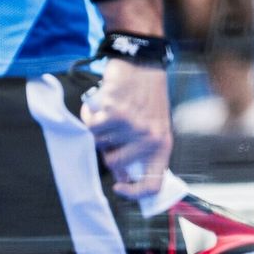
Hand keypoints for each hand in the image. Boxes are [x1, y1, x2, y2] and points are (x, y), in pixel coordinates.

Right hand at [81, 58, 172, 198]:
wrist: (143, 59)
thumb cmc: (147, 94)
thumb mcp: (154, 124)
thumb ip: (140, 151)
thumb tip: (122, 177)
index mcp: (163, 145)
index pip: (153, 185)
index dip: (134, 193)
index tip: (119, 187)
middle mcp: (150, 139)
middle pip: (114, 165)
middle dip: (108, 149)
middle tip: (114, 129)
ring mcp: (132, 127)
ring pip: (99, 144)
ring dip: (98, 130)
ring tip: (110, 113)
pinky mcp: (114, 113)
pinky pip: (91, 127)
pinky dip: (90, 116)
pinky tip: (101, 104)